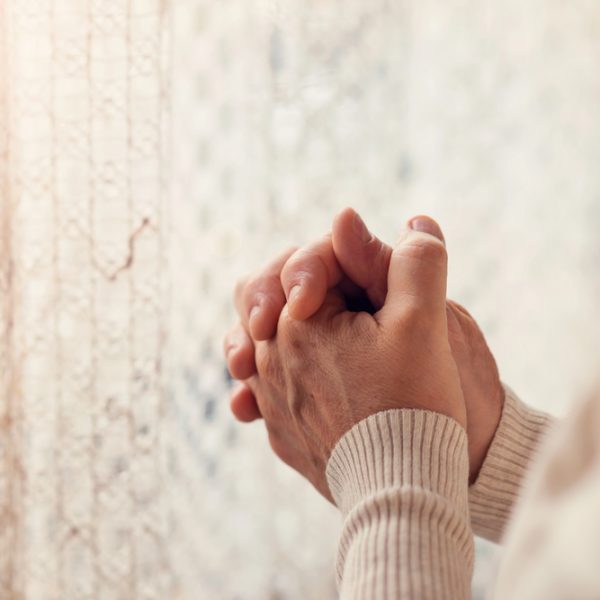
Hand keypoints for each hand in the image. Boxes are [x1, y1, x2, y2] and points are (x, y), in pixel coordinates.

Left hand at [225, 209, 503, 482]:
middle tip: (322, 296)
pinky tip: (299, 386)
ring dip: (278, 332)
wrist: (404, 492)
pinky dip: (278, 379)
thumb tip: (414, 221)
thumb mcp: (425, 321)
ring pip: (254, 345)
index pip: (300, 264)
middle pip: (257, 297)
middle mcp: (268, 361)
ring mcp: (271, 401)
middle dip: (292, 287)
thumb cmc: (413, 401)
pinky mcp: (282, 435)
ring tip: (308, 335)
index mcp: (295, 324)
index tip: (371, 286)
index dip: (339, 260)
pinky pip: (263, 394)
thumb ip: (416, 263)